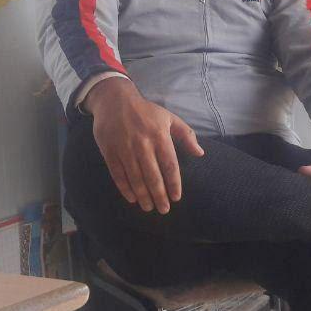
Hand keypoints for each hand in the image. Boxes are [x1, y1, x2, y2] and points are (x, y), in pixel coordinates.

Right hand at [85, 77, 204, 213]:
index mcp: (159, 136)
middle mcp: (142, 144)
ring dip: (143, 195)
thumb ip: (186, 135)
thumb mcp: (169, 118)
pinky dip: (125, 188)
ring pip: (135, 178)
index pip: (170, 165)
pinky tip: (132, 198)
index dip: (173, 183)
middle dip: (159, 195)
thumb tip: (200, 153)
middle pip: (153, 176)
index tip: (176, 197)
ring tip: (148, 207)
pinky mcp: (110, 151)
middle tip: (164, 209)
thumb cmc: (145, 111)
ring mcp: (125, 148)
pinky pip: (118, 174)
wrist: (114, 100)